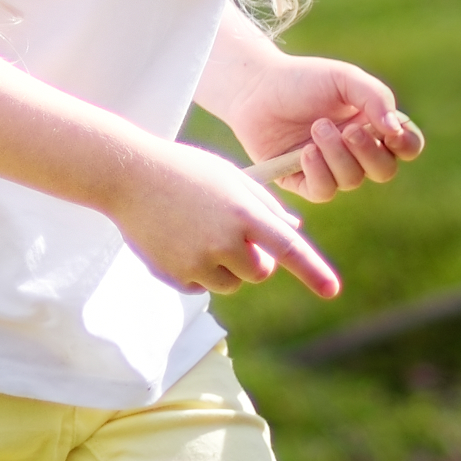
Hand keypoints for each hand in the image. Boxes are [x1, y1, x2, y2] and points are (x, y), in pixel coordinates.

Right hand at [109, 145, 341, 301]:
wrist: (128, 175)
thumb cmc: (185, 170)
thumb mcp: (231, 178)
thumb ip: (265, 205)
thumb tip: (294, 231)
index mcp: (243, 213)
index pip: (288, 248)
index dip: (313, 271)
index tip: (332, 290)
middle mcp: (223, 242)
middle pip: (260, 272)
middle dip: (256, 260)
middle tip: (236, 235)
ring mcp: (197, 262)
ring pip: (231, 283)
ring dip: (226, 267)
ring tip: (202, 232)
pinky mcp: (174, 274)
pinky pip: (201, 286)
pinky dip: (198, 271)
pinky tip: (179, 241)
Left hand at [225, 54, 423, 203]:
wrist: (255, 88)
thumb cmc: (302, 80)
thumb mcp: (344, 79)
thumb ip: (376, 97)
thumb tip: (396, 130)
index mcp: (373, 126)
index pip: (407, 146)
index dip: (406, 145)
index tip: (391, 134)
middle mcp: (356, 151)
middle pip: (384, 170)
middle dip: (369, 152)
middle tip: (348, 129)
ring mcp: (330, 168)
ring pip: (352, 180)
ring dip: (337, 155)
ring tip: (317, 127)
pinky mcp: (303, 181)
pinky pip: (324, 191)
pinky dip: (319, 172)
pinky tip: (306, 152)